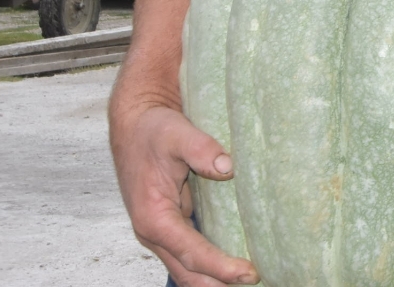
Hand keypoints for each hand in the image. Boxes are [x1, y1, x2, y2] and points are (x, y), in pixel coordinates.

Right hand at [111, 102, 257, 286]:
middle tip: (258, 281)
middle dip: (220, 283)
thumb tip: (227, 167)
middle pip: (189, 274)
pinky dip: (210, 264)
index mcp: (153, 218)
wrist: (135, 123)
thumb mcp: (176, 132)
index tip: (249, 273)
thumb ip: (200, 149)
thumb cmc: (152, 129)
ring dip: (215, 279)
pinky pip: (191, 253)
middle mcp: (154, 232)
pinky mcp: (171, 225)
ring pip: (188, 269)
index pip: (192, 254)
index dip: (220, 268)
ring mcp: (162, 231)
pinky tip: (234, 264)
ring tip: (248, 279)